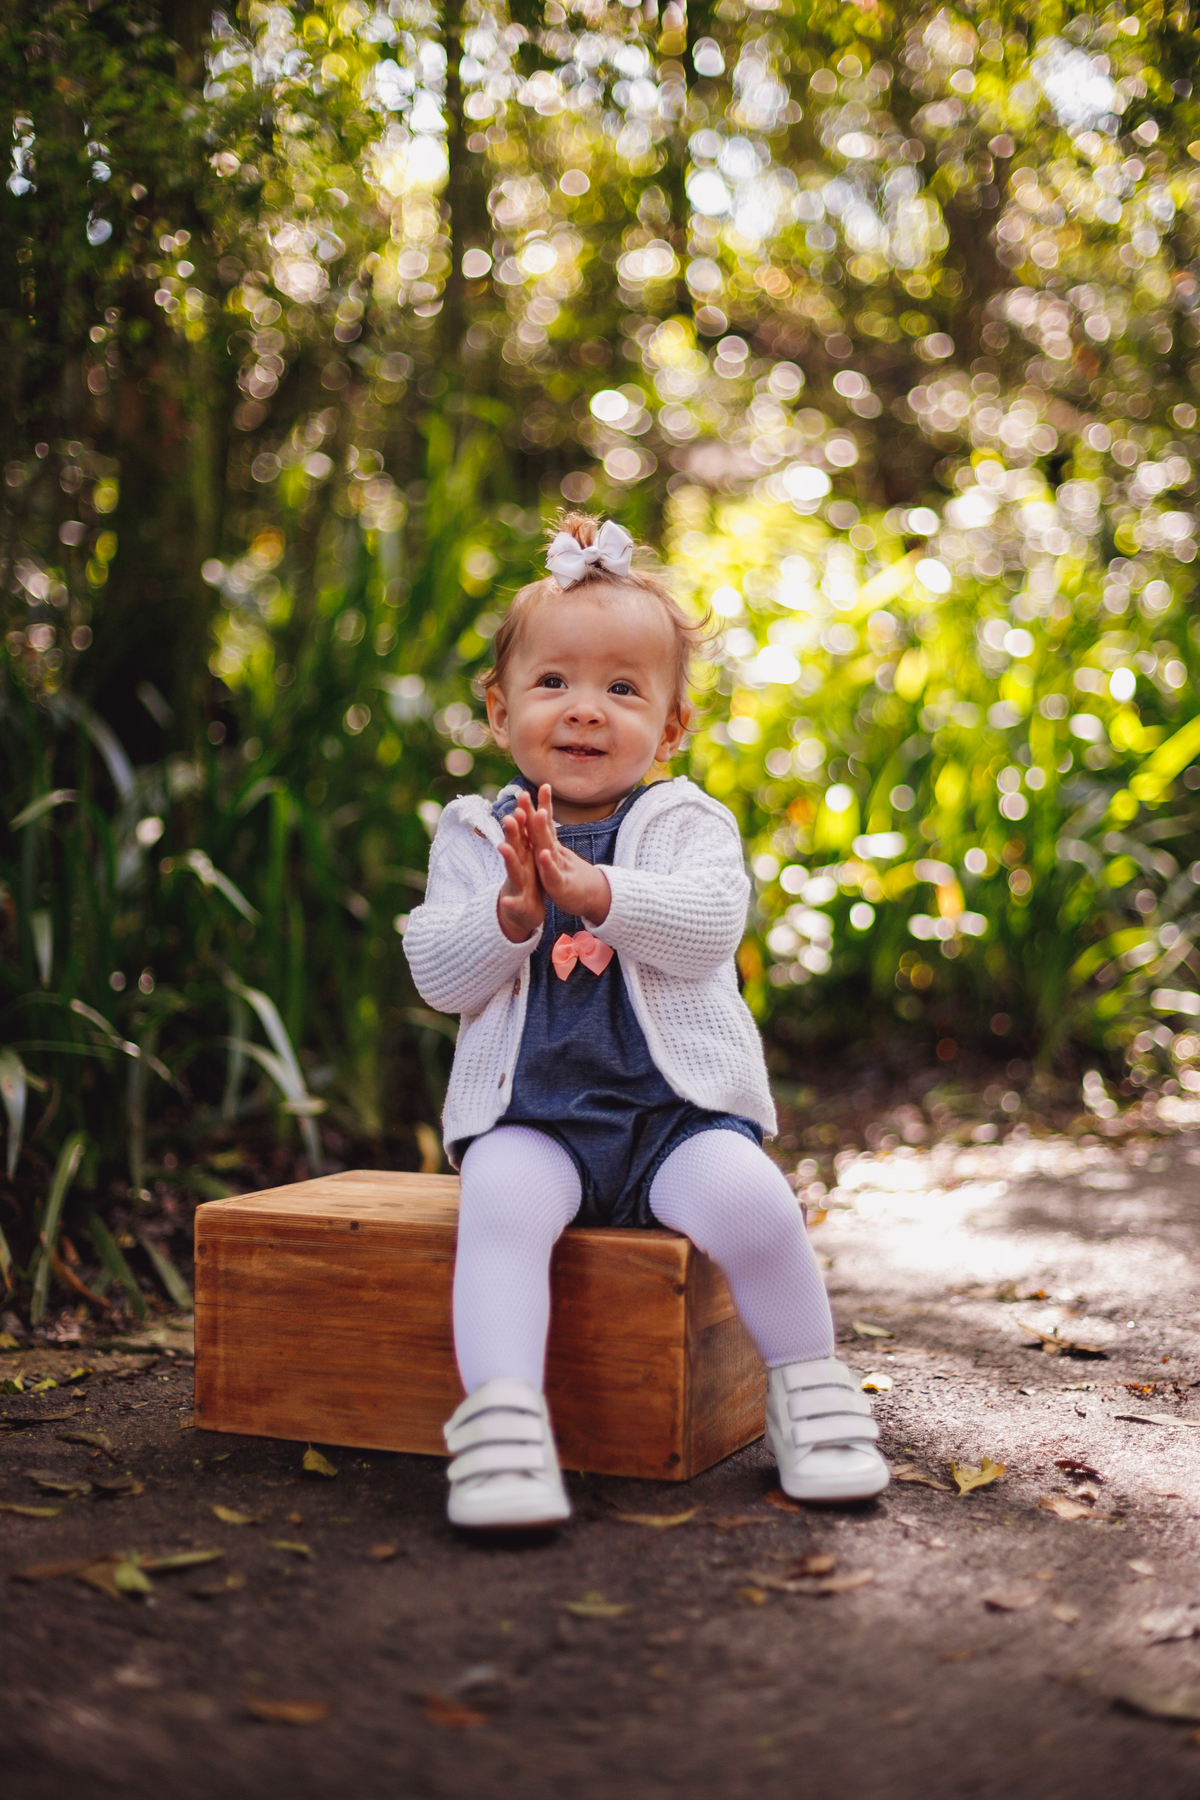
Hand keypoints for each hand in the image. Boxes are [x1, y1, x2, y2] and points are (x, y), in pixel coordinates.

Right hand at [496, 796, 543, 941]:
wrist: (522, 912)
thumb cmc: (528, 880)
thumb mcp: (529, 855)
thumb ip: (526, 834)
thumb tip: (525, 809)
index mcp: (525, 853)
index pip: (523, 830)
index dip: (524, 812)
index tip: (524, 794)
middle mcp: (518, 865)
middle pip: (515, 844)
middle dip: (513, 831)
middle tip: (511, 815)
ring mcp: (516, 884)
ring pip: (512, 869)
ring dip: (508, 858)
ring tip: (503, 847)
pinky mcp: (518, 903)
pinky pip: (515, 903)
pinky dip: (510, 902)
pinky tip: (506, 901)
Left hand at [525, 784, 611, 924]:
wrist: (594, 897)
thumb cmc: (572, 876)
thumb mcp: (556, 855)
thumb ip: (547, 835)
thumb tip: (541, 813)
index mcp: (549, 847)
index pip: (542, 823)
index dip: (537, 805)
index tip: (533, 786)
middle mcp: (553, 854)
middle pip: (542, 830)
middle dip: (534, 810)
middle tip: (524, 793)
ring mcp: (557, 868)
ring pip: (547, 847)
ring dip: (541, 831)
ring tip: (539, 813)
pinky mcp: (560, 885)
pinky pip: (552, 873)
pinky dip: (547, 864)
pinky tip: (543, 853)